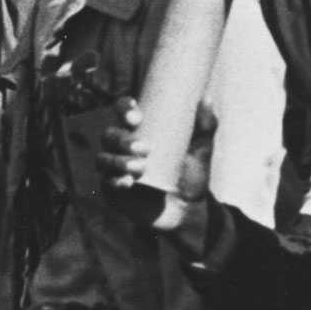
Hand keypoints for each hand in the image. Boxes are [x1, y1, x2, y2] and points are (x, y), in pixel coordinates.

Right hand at [97, 96, 213, 235]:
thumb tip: (206, 98)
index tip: (137, 116)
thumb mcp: (201, 150)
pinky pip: (105, 182)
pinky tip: (127, 182)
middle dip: (122, 139)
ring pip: (104, 157)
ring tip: (139, 167)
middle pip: (110, 134)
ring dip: (118, 160)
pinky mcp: (112, 190)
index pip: (123, 112)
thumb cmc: (191, 177)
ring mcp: (115, 169)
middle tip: (143, 147)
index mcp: (140, 131)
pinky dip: (114, 180)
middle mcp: (122, 147)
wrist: (187, 211)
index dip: (124, 108)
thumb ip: (206, 125)